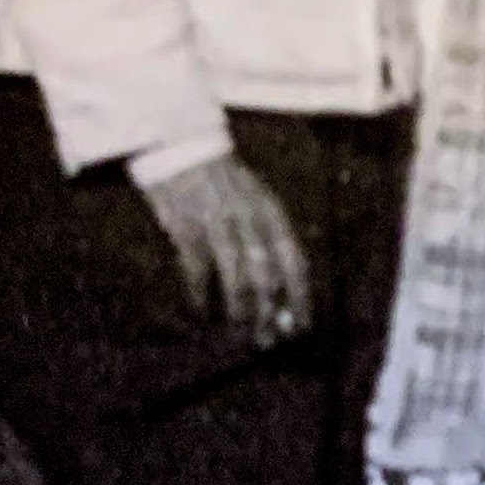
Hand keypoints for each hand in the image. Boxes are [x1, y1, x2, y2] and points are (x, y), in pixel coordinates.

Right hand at [140, 152, 312, 345]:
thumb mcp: (256, 197)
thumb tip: (278, 280)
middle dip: (269, 312)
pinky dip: (200, 294)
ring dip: (239, 309)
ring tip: (239, 331)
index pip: (294, 261)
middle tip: (268, 340)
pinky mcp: (187, 228)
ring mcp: (219, 224)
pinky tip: (201, 311)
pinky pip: (198, 269)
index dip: (299, 295)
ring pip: (236, 277)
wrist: (182, 145)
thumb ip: (267, 232)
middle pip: (267, 276)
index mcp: (272, 212)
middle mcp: (251, 220)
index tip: (302, 324)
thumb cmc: (222, 176)